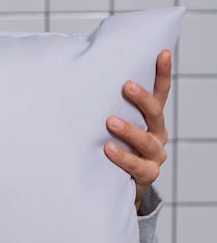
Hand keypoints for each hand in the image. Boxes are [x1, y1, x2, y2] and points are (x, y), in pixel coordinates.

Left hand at [104, 49, 170, 211]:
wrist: (118, 189)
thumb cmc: (111, 151)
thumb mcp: (113, 129)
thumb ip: (107, 109)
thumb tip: (81, 78)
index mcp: (151, 121)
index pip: (160, 93)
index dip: (162, 73)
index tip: (162, 53)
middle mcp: (157, 135)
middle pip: (154, 113)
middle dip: (142, 99)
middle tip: (126, 86)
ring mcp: (153, 157)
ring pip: (146, 141)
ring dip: (129, 130)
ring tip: (110, 121)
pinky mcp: (146, 176)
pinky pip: (136, 166)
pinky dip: (122, 157)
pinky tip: (108, 149)